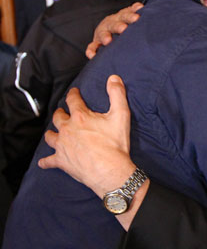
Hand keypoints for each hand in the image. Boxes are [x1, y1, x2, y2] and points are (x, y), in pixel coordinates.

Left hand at [39, 75, 137, 198]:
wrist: (110, 171)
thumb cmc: (115, 144)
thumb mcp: (121, 115)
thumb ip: (117, 94)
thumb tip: (113, 77)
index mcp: (80, 117)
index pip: (73, 100)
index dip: (73, 94)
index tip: (74, 92)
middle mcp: (67, 129)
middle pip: (58, 118)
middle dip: (60, 113)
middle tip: (63, 112)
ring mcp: (62, 146)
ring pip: (50, 137)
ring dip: (52, 133)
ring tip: (54, 132)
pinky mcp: (61, 162)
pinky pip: (48, 161)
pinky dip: (46, 161)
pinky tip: (43, 162)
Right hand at [86, 2, 143, 58]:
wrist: (110, 29)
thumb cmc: (125, 24)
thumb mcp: (129, 16)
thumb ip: (133, 12)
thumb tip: (139, 6)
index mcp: (120, 17)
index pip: (125, 15)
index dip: (130, 16)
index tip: (137, 18)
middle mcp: (110, 24)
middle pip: (114, 24)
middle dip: (118, 26)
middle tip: (124, 28)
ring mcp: (102, 33)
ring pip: (102, 33)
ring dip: (104, 36)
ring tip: (107, 41)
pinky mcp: (96, 43)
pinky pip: (92, 46)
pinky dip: (91, 50)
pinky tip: (92, 55)